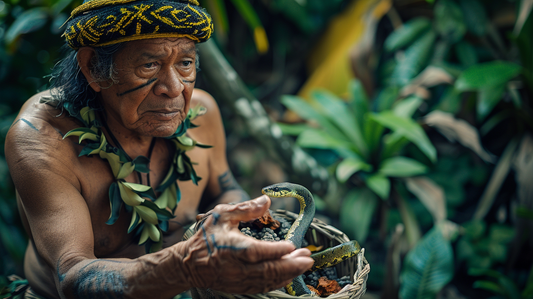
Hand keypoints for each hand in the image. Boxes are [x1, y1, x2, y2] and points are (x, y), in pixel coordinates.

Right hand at [180, 195, 313, 293]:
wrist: (188, 264)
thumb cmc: (206, 237)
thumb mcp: (222, 215)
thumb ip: (246, 209)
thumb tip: (267, 200)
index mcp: (233, 248)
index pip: (259, 252)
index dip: (278, 251)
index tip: (293, 246)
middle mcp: (237, 267)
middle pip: (268, 270)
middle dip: (292, 265)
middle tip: (308, 258)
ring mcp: (239, 280)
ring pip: (268, 281)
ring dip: (288, 274)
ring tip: (304, 265)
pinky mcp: (240, 287)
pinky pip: (262, 287)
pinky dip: (278, 282)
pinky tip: (289, 275)